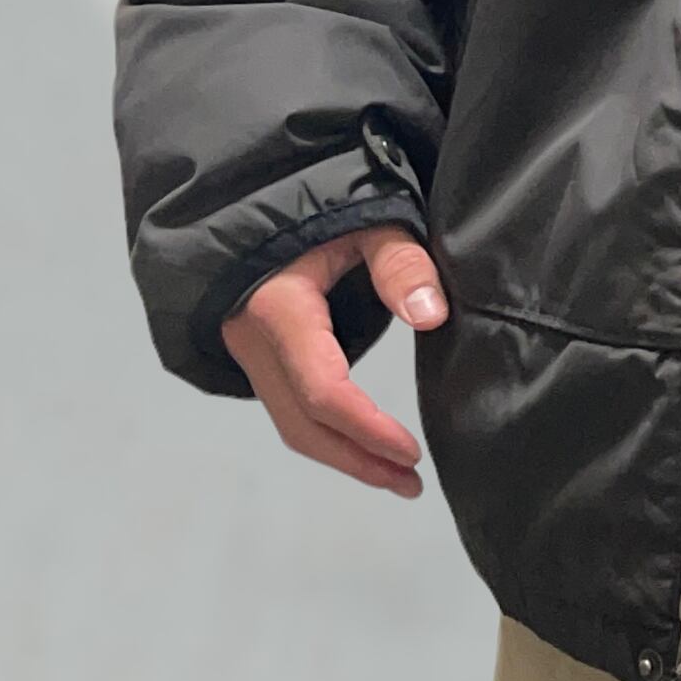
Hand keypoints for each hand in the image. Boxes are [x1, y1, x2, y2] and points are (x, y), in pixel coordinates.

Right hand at [222, 225, 447, 496]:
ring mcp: (248, 352)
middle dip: (357, 460)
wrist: (248, 197)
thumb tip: (432, 314)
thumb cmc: (316, 202)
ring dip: (342, 454)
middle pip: (302, 424)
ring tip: (397, 475)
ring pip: (290, 423)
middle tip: (411, 483)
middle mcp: (253, 342)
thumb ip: (400, 262)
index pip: (322, 391)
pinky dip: (325, 432)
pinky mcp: (255, 354)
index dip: (367, 429)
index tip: (412, 453)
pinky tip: (363, 440)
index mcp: (279, 311)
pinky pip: (288, 406)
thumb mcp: (367, 218)